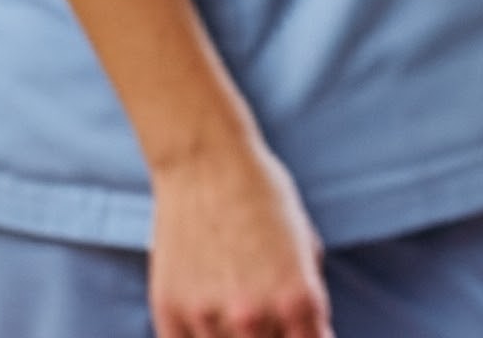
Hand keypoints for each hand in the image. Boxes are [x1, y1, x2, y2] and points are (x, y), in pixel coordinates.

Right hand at [149, 129, 331, 337]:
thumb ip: (309, 296)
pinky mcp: (169, 315)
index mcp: (297, 298)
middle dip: (272, 336)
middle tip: (266, 315)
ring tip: (232, 302)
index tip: (300, 333)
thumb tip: (313, 334)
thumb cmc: (262, 194)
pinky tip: (206, 317)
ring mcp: (208, 319)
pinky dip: (198, 337)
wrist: (206, 162)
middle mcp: (254, 317)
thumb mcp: (305, 242)